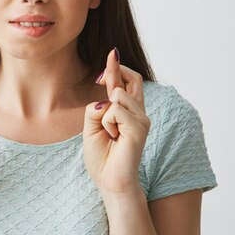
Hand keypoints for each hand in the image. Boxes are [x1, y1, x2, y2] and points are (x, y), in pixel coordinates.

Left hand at [83, 48, 150, 195]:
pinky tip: (113, 138)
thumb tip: (107, 95)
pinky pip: (115, 110)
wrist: (109, 181)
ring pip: (117, 95)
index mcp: (129, 112)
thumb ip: (96, 108)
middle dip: (114, 72)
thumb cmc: (102, 156)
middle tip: (99, 79)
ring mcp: (142, 120)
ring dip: (104, 114)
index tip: (112, 53)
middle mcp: (139, 113)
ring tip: (109, 133)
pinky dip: (107, 123)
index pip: (129, 81)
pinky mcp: (139, 128)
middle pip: (132, 79)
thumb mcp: (92, 126)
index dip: (118, 67)